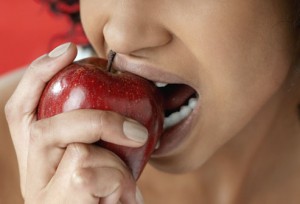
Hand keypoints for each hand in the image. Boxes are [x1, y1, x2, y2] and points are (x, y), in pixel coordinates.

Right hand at [5, 43, 145, 203]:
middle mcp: (32, 174)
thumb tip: (126, 112)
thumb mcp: (103, 165)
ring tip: (124, 188)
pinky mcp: (59, 203)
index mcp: (39, 158)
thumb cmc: (106, 198)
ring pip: (80, 152)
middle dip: (97, 121)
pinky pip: (95, 174)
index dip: (39, 75)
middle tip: (136, 134)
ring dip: (116, 167)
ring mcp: (42, 193)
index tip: (67, 50)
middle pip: (45, 128)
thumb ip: (98, 140)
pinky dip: (119, 183)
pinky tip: (121, 200)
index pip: (22, 109)